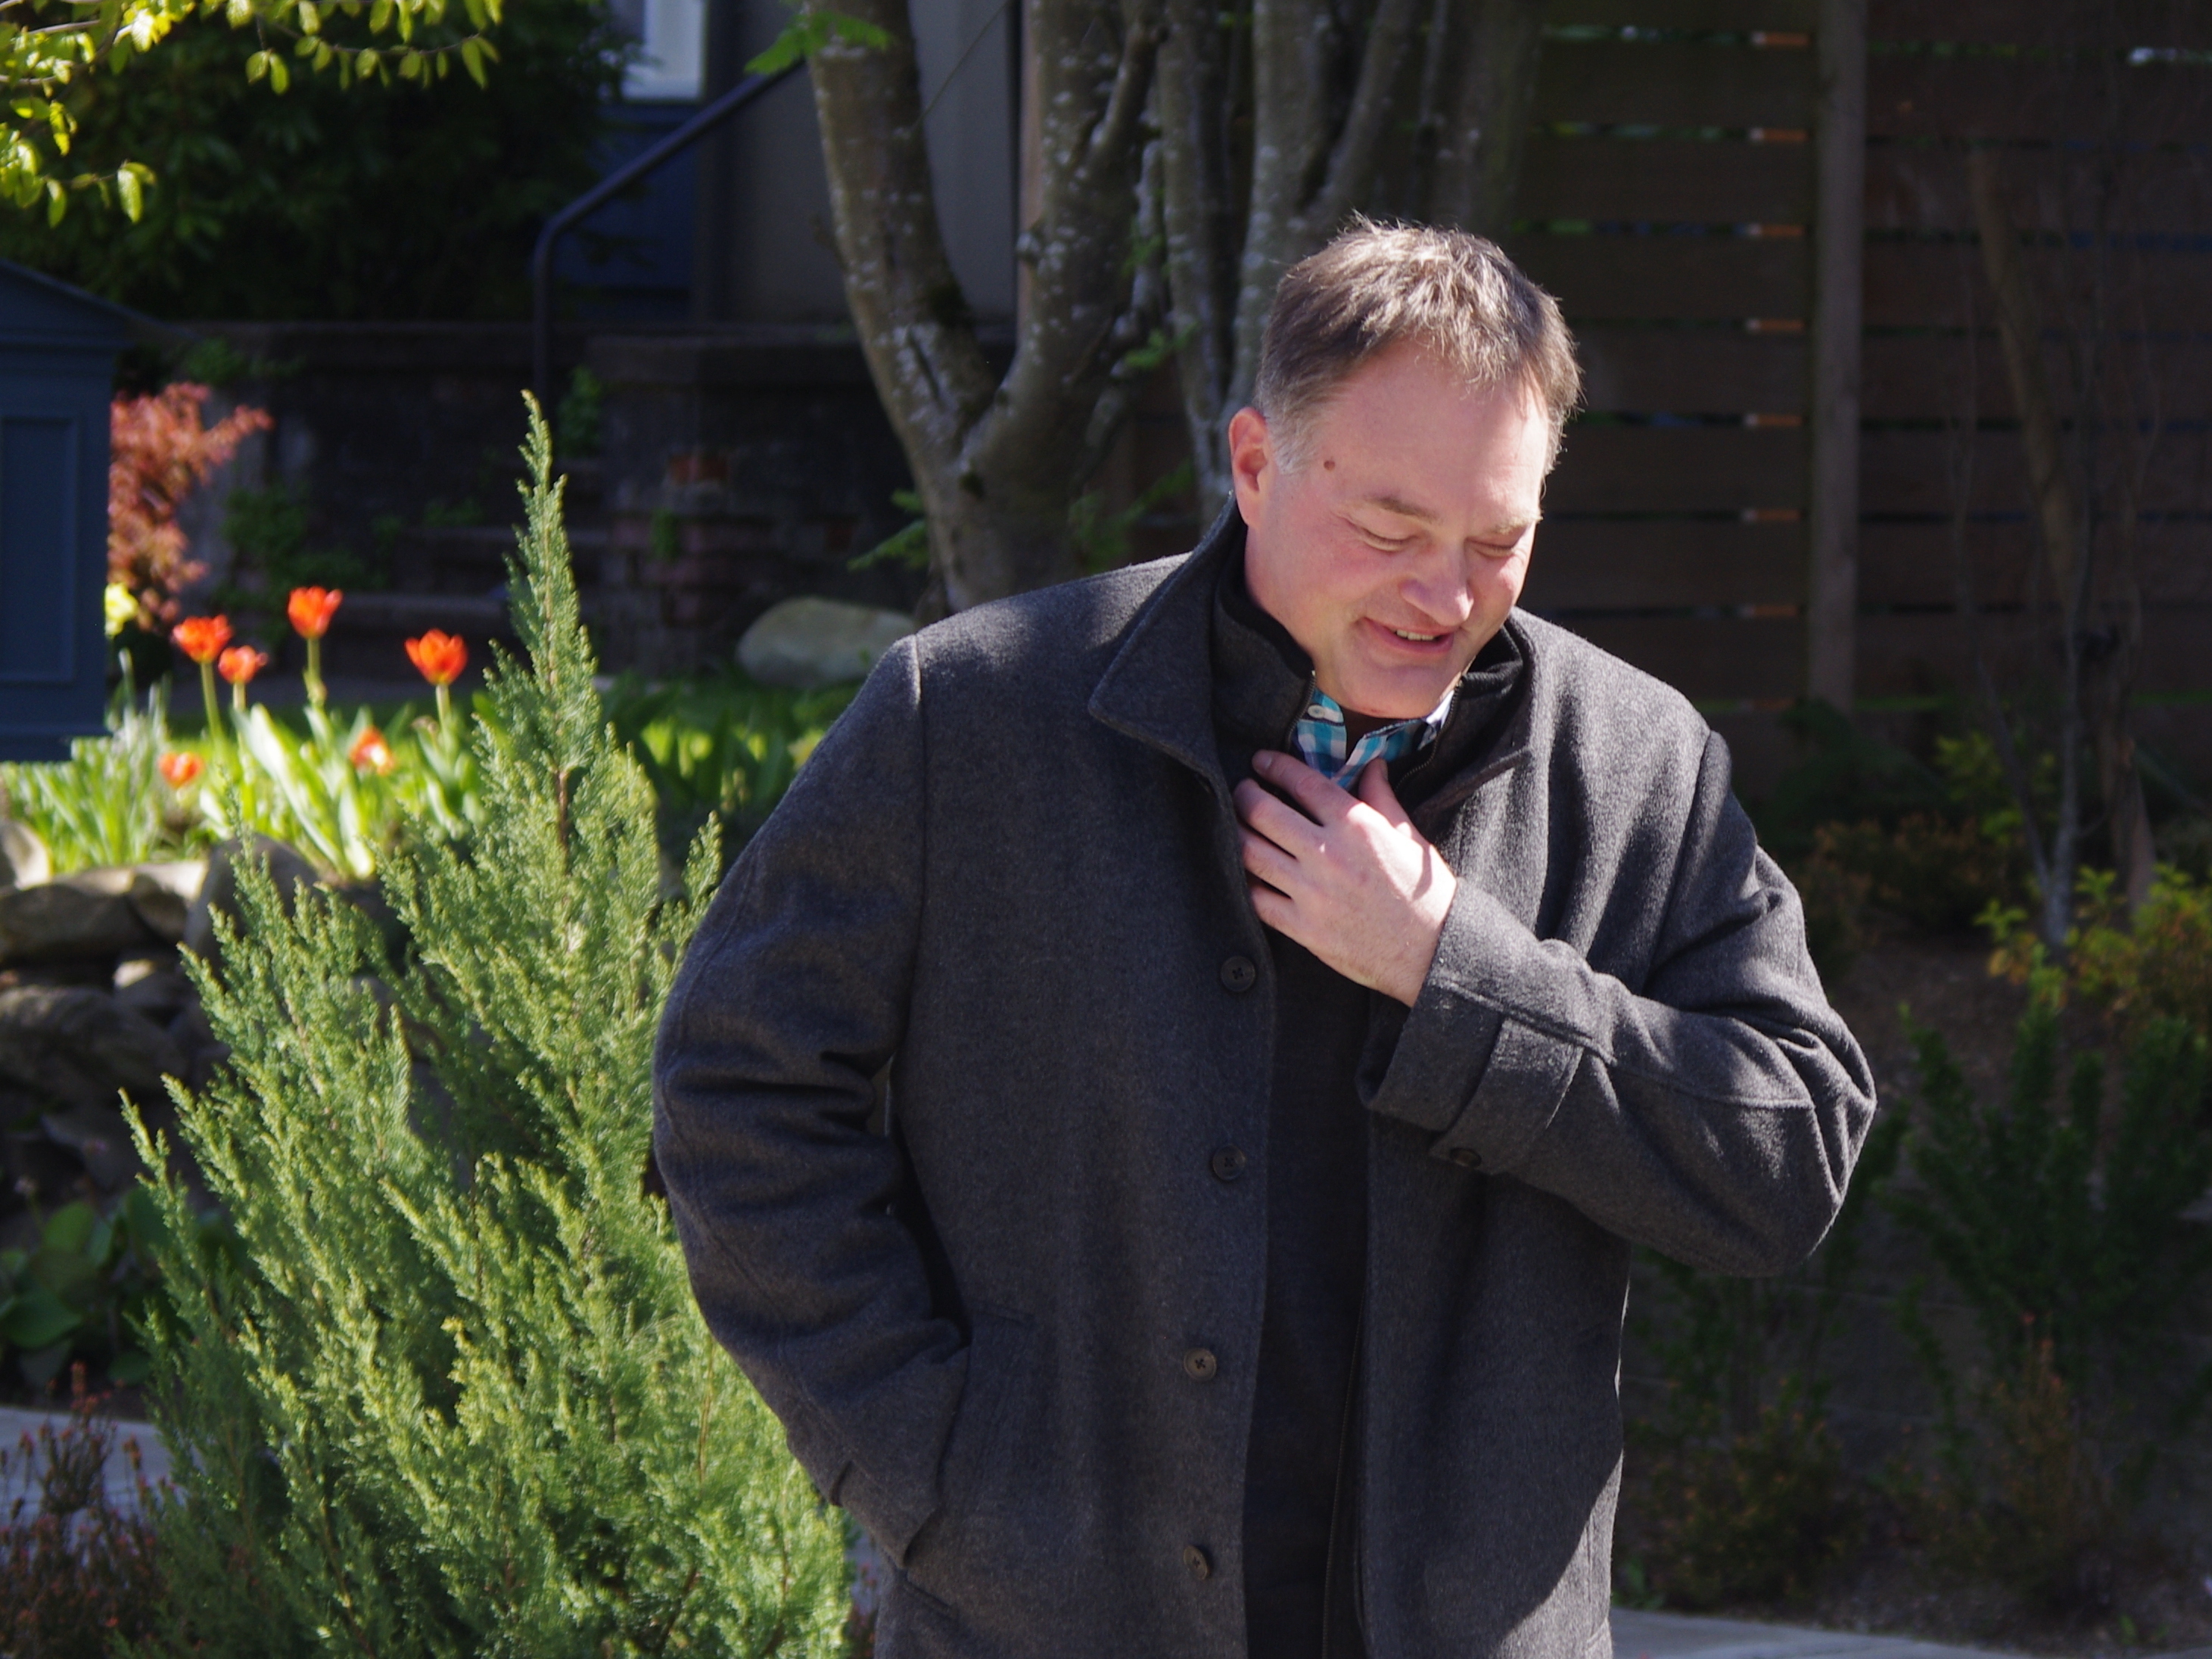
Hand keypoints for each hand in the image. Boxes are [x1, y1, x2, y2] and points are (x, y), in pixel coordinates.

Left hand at [1233, 751, 1456, 1005]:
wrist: (1433, 950)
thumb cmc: (1424, 891)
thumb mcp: (1408, 835)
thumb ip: (1382, 797)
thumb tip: (1372, 764)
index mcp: (1356, 825)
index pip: (1301, 783)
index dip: (1274, 766)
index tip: (1261, 760)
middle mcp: (1328, 854)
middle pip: (1262, 812)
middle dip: (1244, 794)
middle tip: (1241, 790)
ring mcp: (1311, 893)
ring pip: (1250, 852)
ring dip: (1236, 833)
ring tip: (1235, 825)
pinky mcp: (1302, 927)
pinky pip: (1255, 898)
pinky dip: (1244, 881)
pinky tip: (1244, 871)